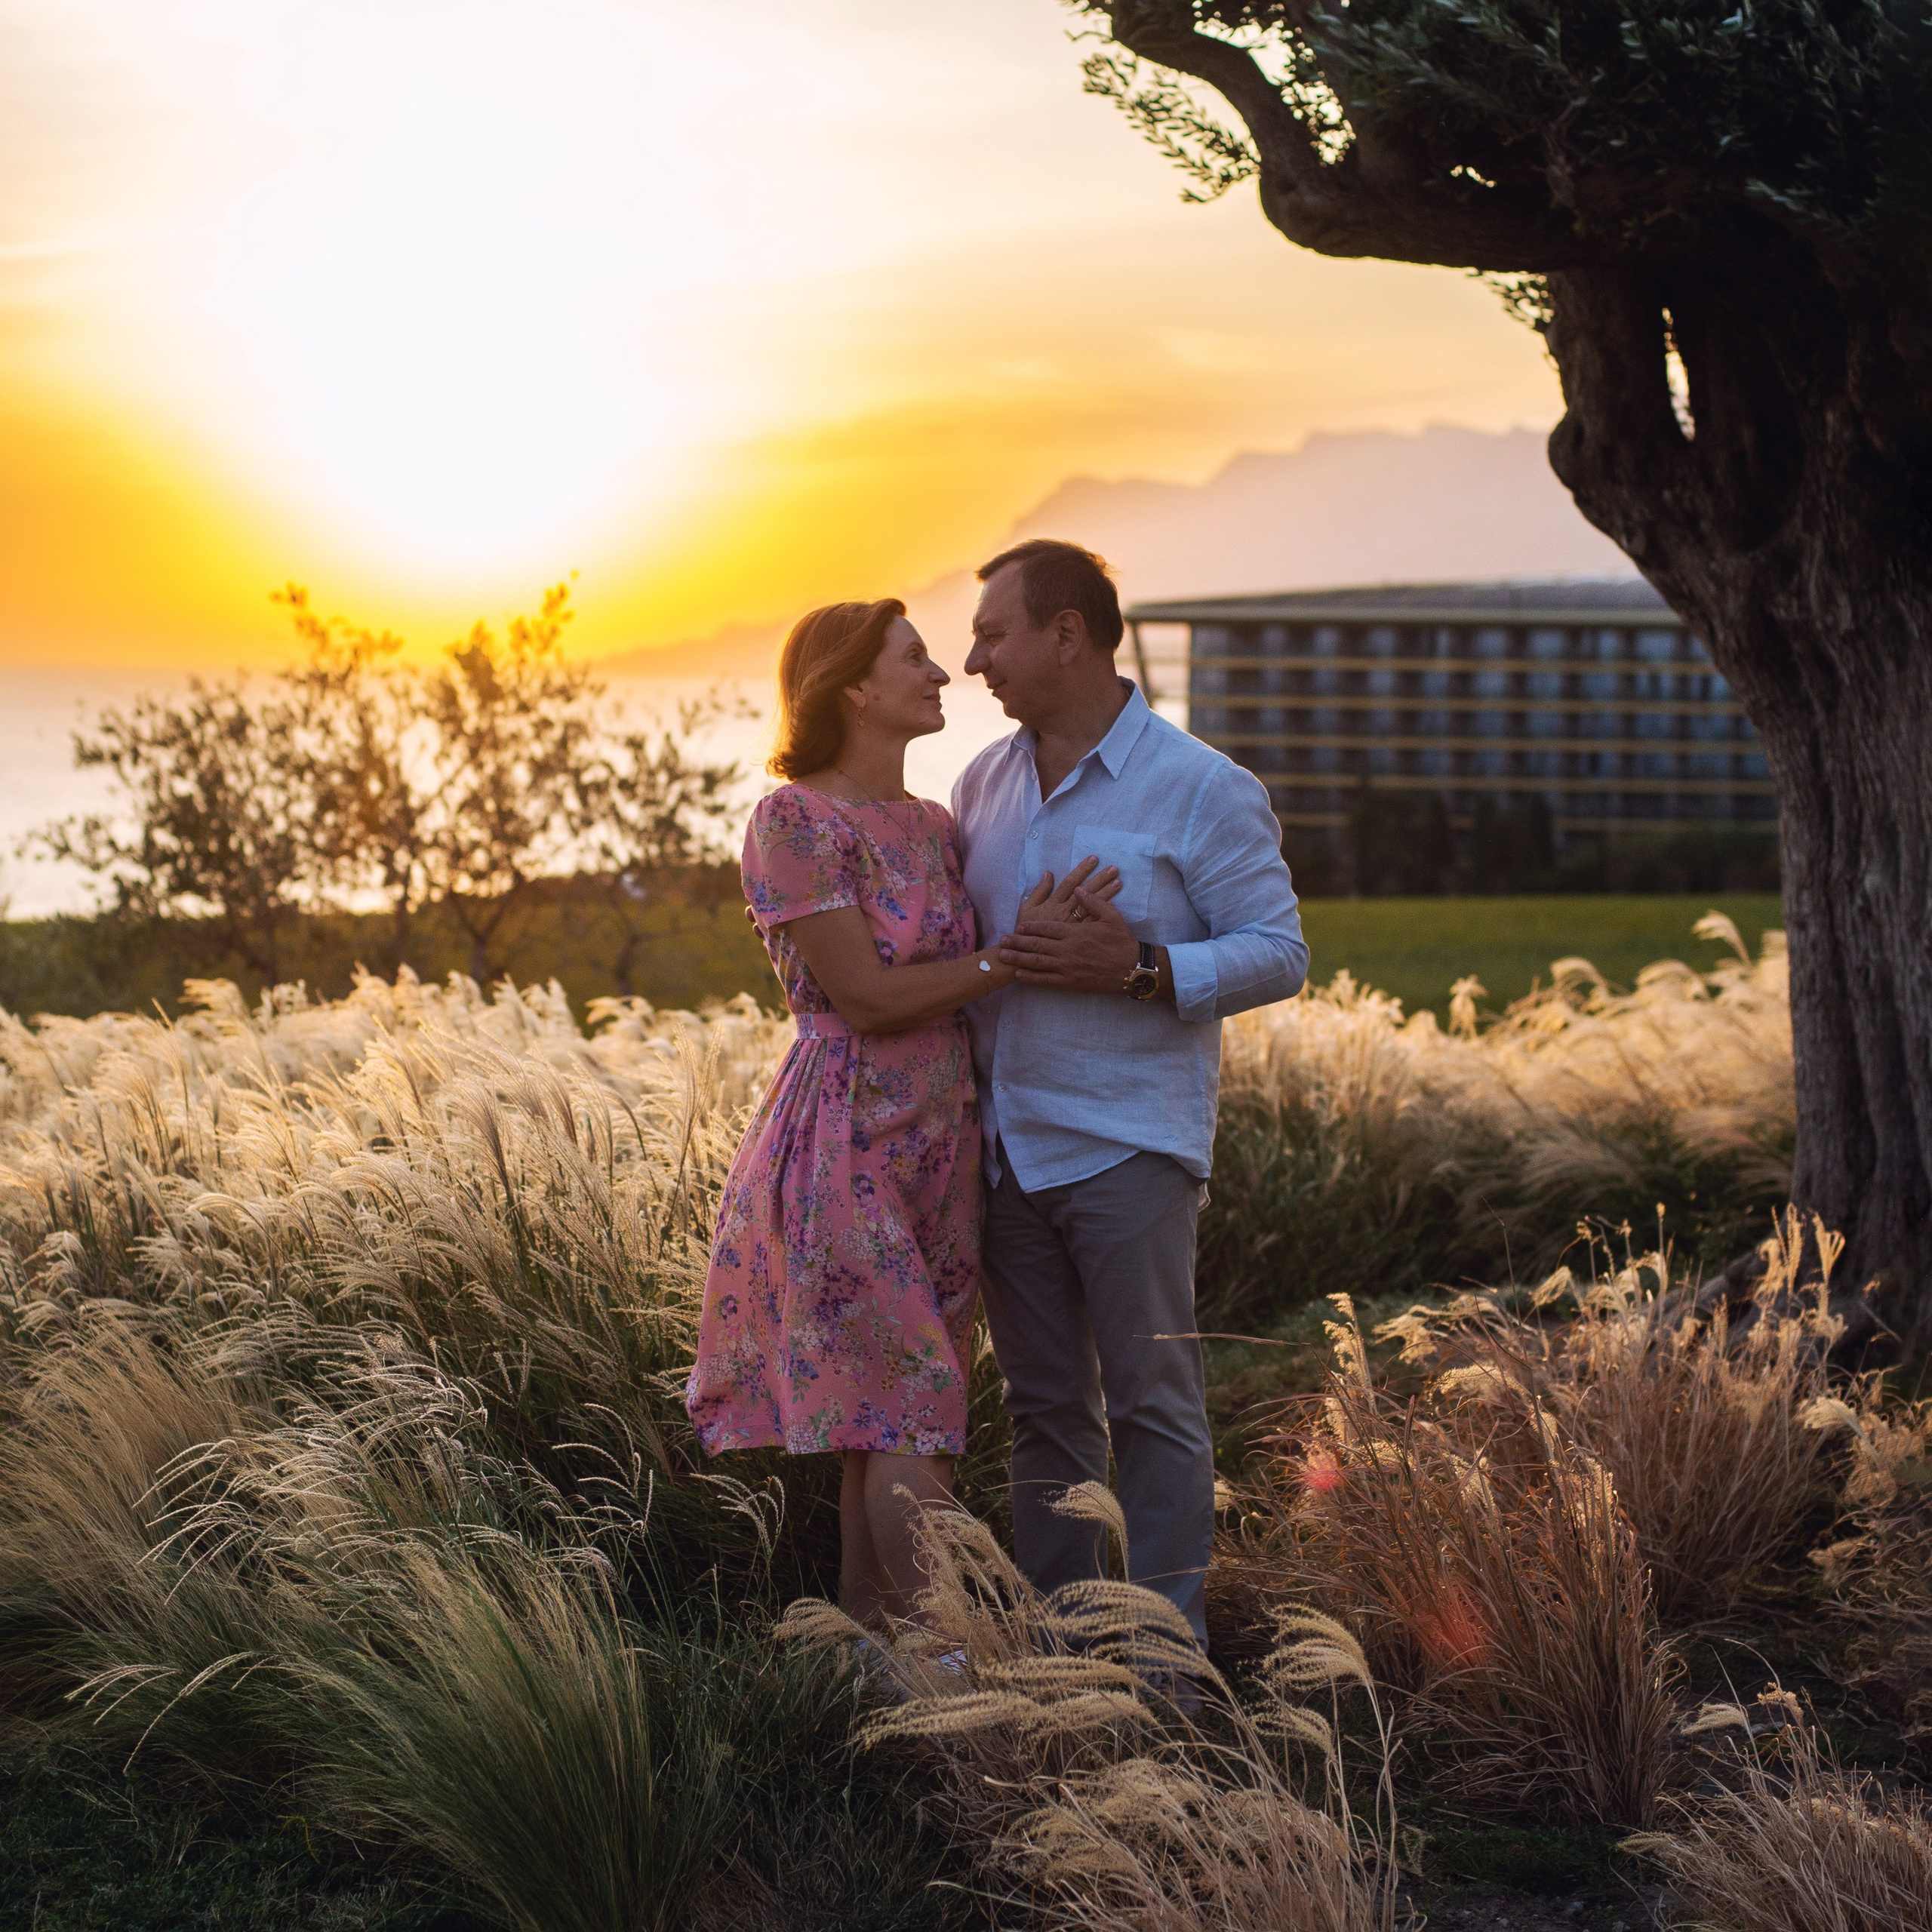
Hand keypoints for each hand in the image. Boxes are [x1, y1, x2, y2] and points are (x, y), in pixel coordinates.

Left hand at [999, 880, 1142, 992]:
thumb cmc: (1122, 941)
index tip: (1019, 927)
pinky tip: (1020, 975)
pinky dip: (1031, 978)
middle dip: (1017, 942)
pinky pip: (1046, 980)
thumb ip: (1092, 901)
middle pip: (1036, 944)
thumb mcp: (1111, 916)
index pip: (1046, 928)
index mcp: (1075, 931)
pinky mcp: (1070, 982)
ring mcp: (1067, 967)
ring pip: (1037, 962)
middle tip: (1002, 941)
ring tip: (1004, 956)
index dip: (1030, 927)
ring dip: (1018, 958)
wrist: (1133, 969)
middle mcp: (1067, 949)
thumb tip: (1077, 889)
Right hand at [1017, 855, 1120, 927]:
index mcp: (1053, 903)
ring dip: (1105, 894)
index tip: (1094, 859)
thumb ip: (1039, 891)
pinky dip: (1101, 915)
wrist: (1026, 955)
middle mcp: (1065, 912)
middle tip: (1114, 869)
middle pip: (1085, 892)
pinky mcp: (1077, 937)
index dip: (1082, 870)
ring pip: (1092, 906)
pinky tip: (1113, 906)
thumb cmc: (1025, 930)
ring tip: (1118, 882)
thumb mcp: (1027, 908)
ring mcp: (1072, 925)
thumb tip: (1048, 874)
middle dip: (1100, 879)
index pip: (1070, 882)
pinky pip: (1092, 924)